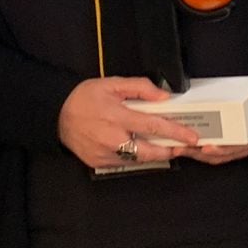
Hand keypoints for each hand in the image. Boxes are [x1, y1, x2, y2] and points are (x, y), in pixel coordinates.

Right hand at [57, 77, 197, 170]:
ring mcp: (105, 154)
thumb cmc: (85, 98)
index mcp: (116, 115)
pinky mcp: (100, 163)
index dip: (175, 132)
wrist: (56, 116)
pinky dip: (136, 157)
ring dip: (156, 155)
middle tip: (184, 147)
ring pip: (138, 159)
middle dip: (170, 150)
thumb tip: (163, 96)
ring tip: (168, 148)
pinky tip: (143, 149)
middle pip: (149, 150)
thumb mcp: (111, 84)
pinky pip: (125, 162)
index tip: (191, 137)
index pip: (153, 125)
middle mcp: (112, 138)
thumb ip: (139, 87)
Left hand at [180, 75, 247, 165]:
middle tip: (182, 146)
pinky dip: (199, 152)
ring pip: (213, 156)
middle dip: (199, 152)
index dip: (221, 149)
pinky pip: (213, 152)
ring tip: (177, 147)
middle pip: (219, 154)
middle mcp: (243, 145)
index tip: (207, 147)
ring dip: (195, 154)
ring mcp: (236, 147)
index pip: (236, 147)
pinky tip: (186, 146)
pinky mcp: (230, 145)